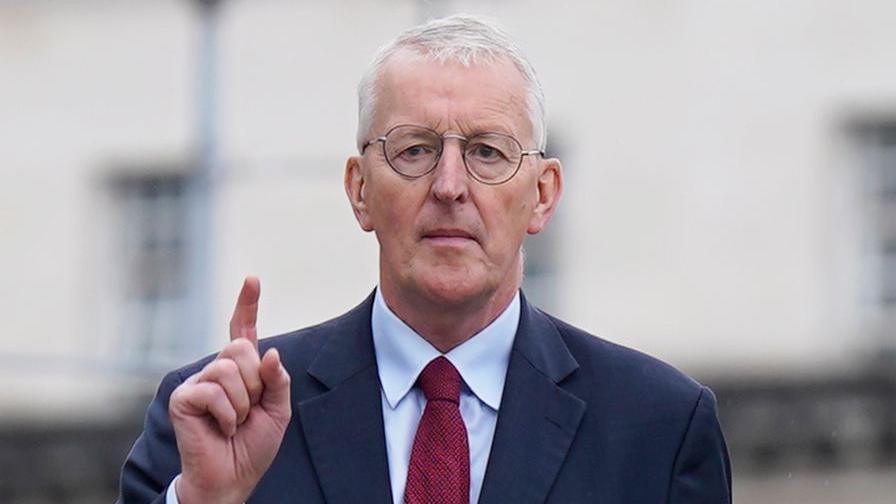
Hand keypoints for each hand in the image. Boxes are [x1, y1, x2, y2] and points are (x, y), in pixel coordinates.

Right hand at [168, 277, 291, 503]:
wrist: (232, 478)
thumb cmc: (252, 445)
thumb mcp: (278, 410)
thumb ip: (277, 380)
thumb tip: (270, 353)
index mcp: (241, 370)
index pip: (243, 330)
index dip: (247, 304)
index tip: (253, 279)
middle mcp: (217, 370)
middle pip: (241, 349)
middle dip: (255, 383)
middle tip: (248, 410)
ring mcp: (198, 382)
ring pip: (229, 370)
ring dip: (242, 403)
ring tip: (234, 422)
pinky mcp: (184, 397)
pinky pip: (214, 391)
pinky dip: (227, 414)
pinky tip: (221, 429)